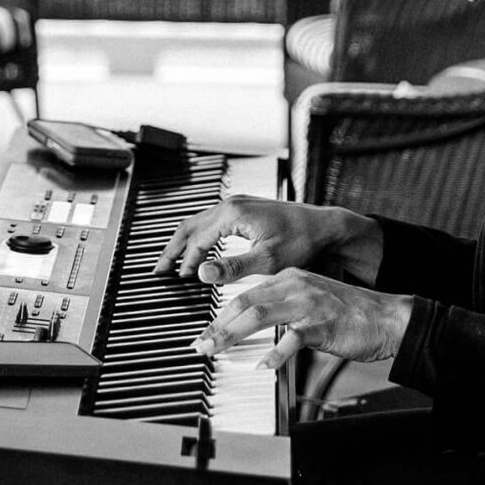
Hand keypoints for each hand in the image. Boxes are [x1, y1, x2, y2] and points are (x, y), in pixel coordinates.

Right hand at [155, 192, 383, 287]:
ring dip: (184, 242)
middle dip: (172, 249)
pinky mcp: (244, 209)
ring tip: (172, 261)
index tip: (179, 279)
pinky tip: (199, 250)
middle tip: (159, 269)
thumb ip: (232, 267)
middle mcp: (232, 204)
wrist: (325, 226)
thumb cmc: (302, 241)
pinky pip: (211, 221)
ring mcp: (238, 204)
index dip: (186, 262)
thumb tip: (202, 273)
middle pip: (190, 226)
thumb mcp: (267, 260)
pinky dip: (198, 236)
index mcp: (233, 214)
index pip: (198, 240)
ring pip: (199, 222)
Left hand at [193, 268, 412, 371]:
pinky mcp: (323, 325)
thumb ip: (284, 309)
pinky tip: (262, 366)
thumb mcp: (312, 301)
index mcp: (290, 279)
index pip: (247, 295)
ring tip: (215, 350)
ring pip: (260, 316)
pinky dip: (275, 353)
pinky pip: (293, 339)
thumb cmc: (351, 314)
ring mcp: (309, 305)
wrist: (388, 317)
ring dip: (233, 335)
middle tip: (200, 343)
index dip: (222, 314)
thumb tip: (256, 325)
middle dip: (218, 325)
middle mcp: (296, 287)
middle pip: (246, 303)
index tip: (206, 331)